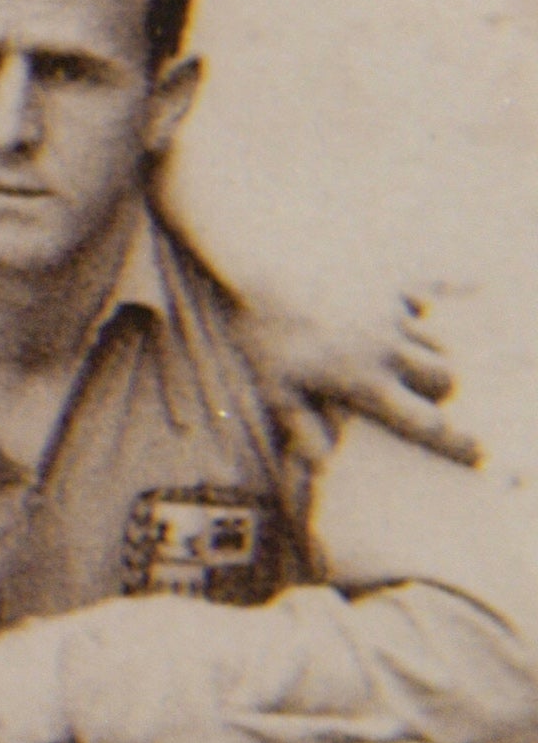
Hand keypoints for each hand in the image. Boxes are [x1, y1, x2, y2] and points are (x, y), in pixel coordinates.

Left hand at [240, 284, 476, 468]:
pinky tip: (431, 302)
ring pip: (439, 344)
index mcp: (368, 383)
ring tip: (409, 362)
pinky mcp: (388, 286)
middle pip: (446, 379)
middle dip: (440, 393)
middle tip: (422, 396)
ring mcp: (392, 316)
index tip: (478, 454)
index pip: (426, 422)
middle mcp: (390, 350)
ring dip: (432, 357)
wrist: (263, 276)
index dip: (456, 443)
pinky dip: (431, 302)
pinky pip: (428, 292)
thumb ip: (303, 428)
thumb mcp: (276, 390)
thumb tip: (323, 466)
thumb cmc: (265, 339)